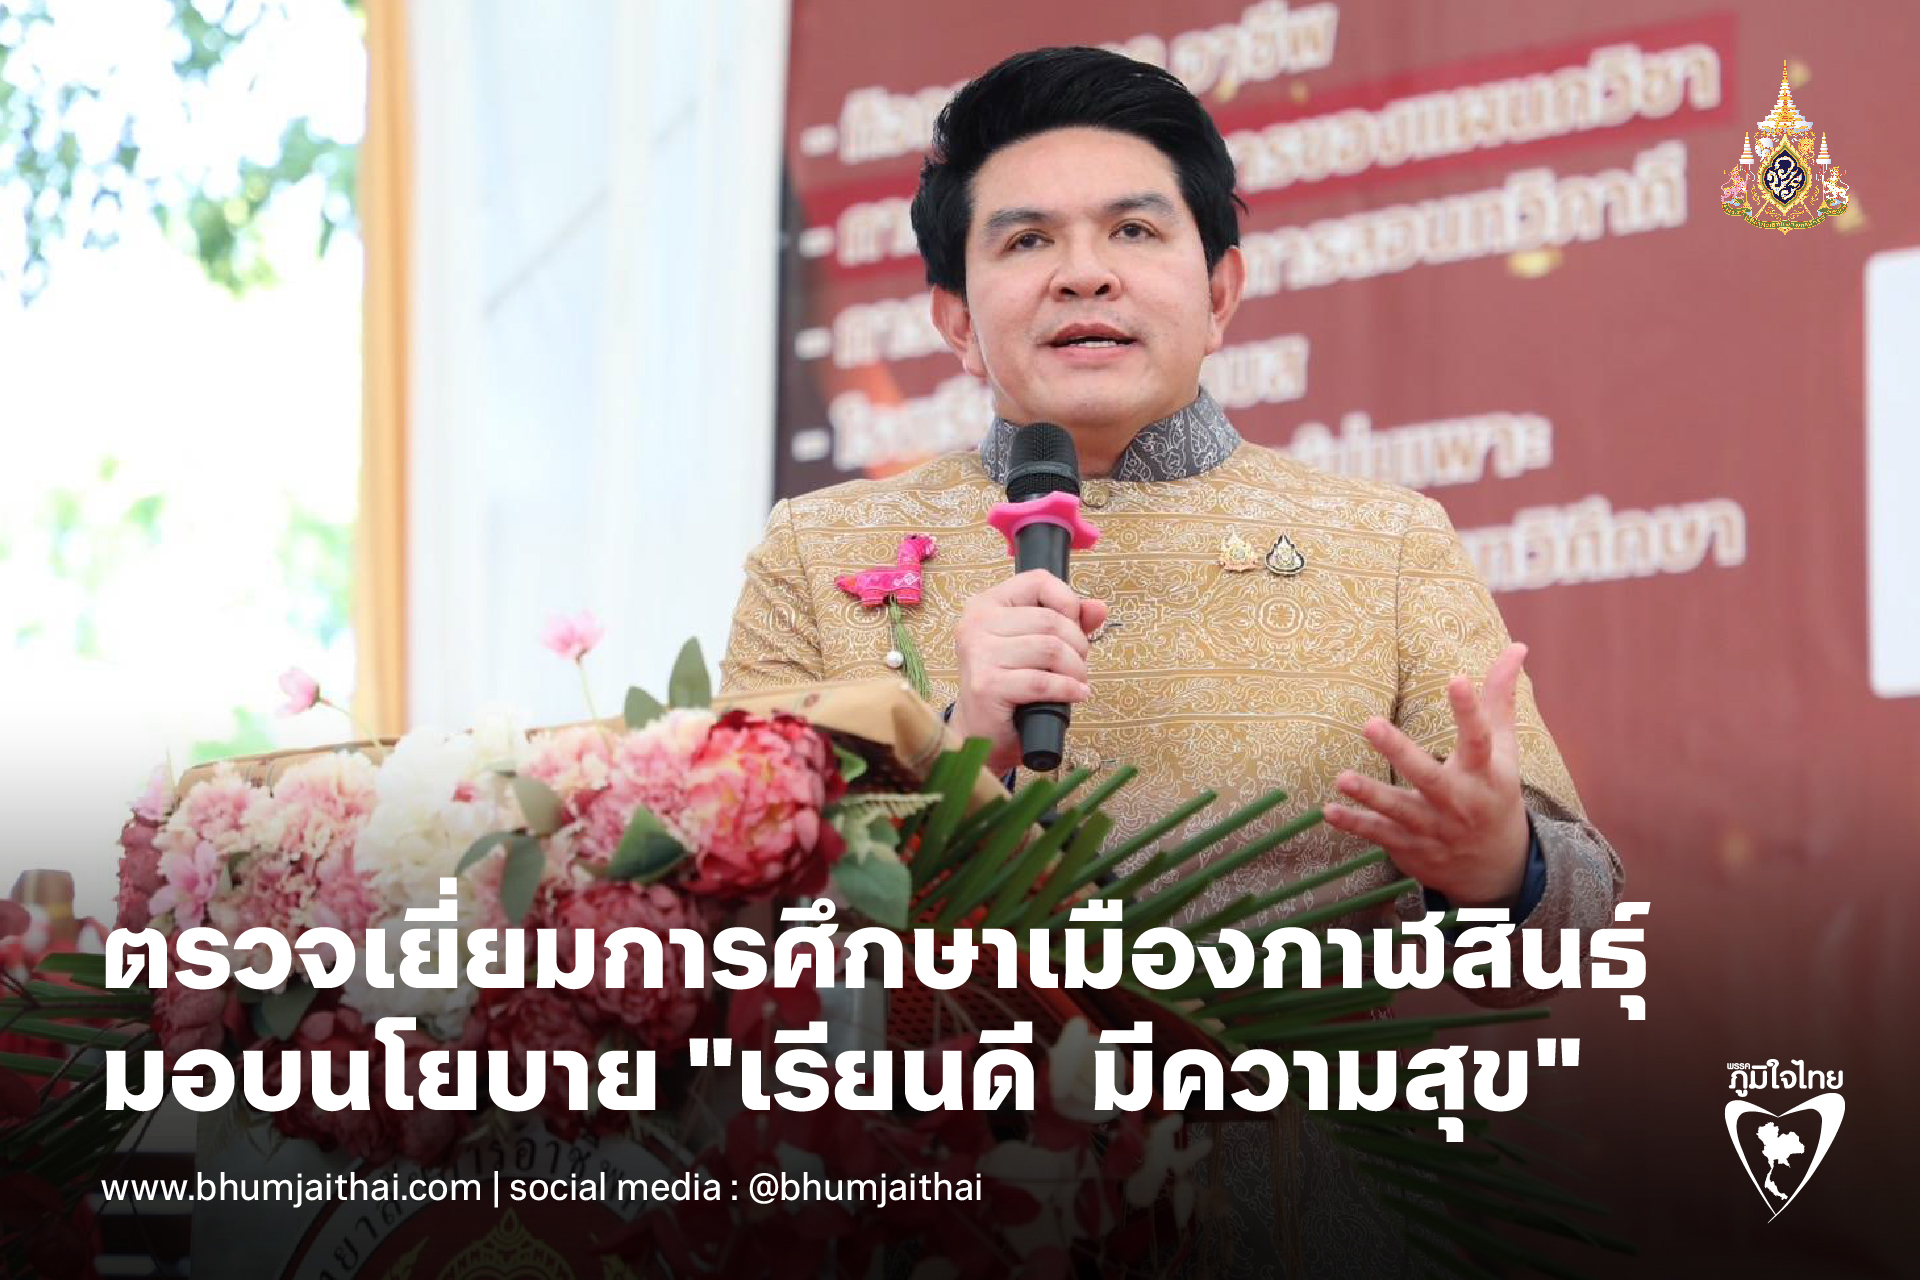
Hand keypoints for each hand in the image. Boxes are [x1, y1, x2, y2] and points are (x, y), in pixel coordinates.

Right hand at [948, 569, 1107, 775]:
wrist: (981, 732)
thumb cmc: (1010, 685)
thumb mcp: (1038, 646)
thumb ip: (1069, 622)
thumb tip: (1099, 608)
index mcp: (987, 604)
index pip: (1038, 581)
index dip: (1068, 602)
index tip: (1075, 628)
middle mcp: (977, 623)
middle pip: (1050, 620)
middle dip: (1078, 645)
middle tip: (1079, 665)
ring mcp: (978, 654)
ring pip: (1050, 649)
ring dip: (1075, 669)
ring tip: (1076, 681)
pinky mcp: (986, 685)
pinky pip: (1042, 681)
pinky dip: (1068, 689)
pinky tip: (1076, 694)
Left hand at [1322, 642, 1532, 908]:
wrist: (1497, 866)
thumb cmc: (1494, 792)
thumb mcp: (1503, 749)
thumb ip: (1499, 699)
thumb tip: (1516, 646)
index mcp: (1484, 774)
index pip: (1479, 739)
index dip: (1469, 710)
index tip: (1458, 678)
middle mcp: (1459, 801)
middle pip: (1429, 777)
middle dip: (1400, 752)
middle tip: (1370, 724)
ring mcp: (1433, 827)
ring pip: (1399, 810)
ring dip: (1370, 795)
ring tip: (1342, 777)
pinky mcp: (1411, 846)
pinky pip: (1379, 835)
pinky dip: (1354, 824)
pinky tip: (1329, 810)